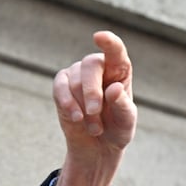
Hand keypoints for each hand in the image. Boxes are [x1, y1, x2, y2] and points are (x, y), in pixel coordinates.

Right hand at [51, 31, 136, 185]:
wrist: (98, 147)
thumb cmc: (117, 130)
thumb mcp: (126, 122)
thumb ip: (123, 106)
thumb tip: (114, 88)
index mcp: (119, 71)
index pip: (116, 51)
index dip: (109, 43)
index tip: (100, 37)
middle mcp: (98, 68)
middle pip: (90, 66)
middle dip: (91, 90)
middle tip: (95, 112)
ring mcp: (78, 75)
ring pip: (75, 81)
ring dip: (84, 108)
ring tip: (95, 128)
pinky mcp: (62, 86)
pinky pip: (60, 88)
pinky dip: (67, 103)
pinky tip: (76, 118)